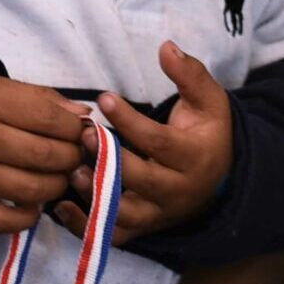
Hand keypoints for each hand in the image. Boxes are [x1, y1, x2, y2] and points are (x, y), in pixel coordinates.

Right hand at [0, 75, 91, 233]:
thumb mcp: (3, 89)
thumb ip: (44, 100)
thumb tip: (83, 116)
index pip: (49, 119)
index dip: (75, 128)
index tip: (80, 131)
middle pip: (44, 155)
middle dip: (71, 157)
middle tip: (75, 156)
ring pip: (30, 189)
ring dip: (56, 186)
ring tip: (58, 178)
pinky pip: (2, 221)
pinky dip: (26, 217)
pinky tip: (34, 204)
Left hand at [55, 42, 231, 245]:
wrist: (221, 176)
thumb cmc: (207, 131)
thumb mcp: (208, 99)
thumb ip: (189, 73)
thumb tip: (166, 47)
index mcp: (194, 158)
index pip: (158, 142)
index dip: (129, 121)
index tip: (103, 99)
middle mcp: (178, 191)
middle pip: (141, 181)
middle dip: (109, 160)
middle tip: (83, 136)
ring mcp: (159, 214)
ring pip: (124, 214)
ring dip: (94, 194)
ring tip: (71, 170)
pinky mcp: (144, 229)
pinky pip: (112, 236)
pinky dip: (85, 225)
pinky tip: (62, 205)